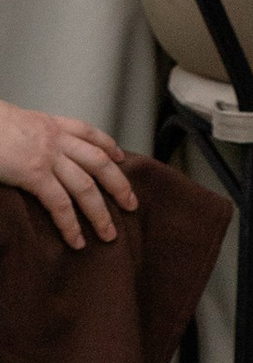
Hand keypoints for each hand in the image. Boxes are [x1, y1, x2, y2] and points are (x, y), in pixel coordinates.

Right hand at [0, 100, 137, 249]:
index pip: (88, 133)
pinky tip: (76, 240)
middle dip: (119, 184)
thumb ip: (27, 137)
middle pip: (99, 162)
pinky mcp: (34, 174)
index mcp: (49, 124)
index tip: (120, 158)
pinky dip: (70, 224)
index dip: (108, 146)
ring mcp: (47, 156)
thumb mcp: (12, 122)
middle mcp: (55, 138)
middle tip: (131, 204)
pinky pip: (60, 203)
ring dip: (100, 213)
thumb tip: (25, 149)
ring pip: (86, 187)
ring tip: (109, 234)